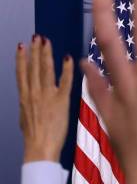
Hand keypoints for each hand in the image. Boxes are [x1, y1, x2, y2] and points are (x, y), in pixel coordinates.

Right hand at [16, 36, 73, 162]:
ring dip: (46, 54)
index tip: (21, 46)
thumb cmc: (34, 137)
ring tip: (46, 41)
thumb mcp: (25, 118)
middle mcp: (34, 93)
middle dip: (35, 51)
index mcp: (24, 97)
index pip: (21, 73)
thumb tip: (27, 100)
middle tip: (37, 37)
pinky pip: (65, 81)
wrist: (39, 147)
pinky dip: (67, 69)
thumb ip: (28, 105)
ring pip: (45, 70)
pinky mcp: (61, 101)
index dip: (21, 58)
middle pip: (33, 67)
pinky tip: (68, 58)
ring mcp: (47, 96)